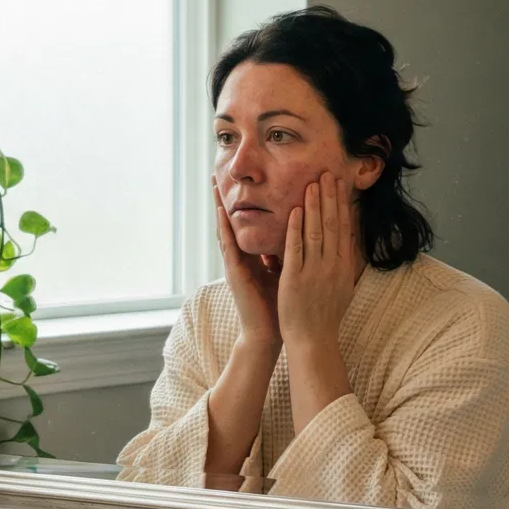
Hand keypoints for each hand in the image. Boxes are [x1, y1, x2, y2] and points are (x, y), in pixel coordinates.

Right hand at [214, 181, 280, 349]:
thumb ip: (282, 254)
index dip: (242, 205)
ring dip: (219, 207)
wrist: (269, 333)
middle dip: (224, 200)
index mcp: (253, 258)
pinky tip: (220, 212)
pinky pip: (228, 246)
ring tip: (213, 186)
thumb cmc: (278, 306)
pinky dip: (224, 228)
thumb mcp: (283, 272)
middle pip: (232, 223)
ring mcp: (235, 265)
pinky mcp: (235, 273)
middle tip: (217, 174)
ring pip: (226, 229)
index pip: (247, 225)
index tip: (241, 182)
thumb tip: (294, 235)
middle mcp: (241, 258)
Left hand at [276, 177, 360, 355]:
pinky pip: (296, 249)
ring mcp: (315, 272)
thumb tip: (349, 239)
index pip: (345, 228)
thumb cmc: (325, 314)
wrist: (313, 340)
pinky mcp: (295, 280)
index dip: (343, 204)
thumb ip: (345, 261)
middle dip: (330, 197)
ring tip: (313, 183)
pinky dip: (296, 229)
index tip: (341, 184)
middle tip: (328, 173)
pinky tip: (296, 210)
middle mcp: (333, 266)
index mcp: (344, 266)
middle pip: (333, 224)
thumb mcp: (342, 285)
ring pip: (316, 232)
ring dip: (315, 206)